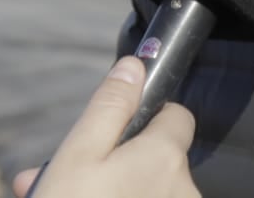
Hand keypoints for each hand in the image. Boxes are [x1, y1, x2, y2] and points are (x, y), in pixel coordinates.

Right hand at [11, 57, 199, 197]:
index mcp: (164, 157)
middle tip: (69, 182)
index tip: (115, 138)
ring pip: (151, 192)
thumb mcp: (76, 157)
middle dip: (119, 168)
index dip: (146, 121)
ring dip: (116, 192)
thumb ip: (109, 109)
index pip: (177, 118)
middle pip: (159, 162)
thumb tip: (135, 67)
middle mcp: (184, 189)